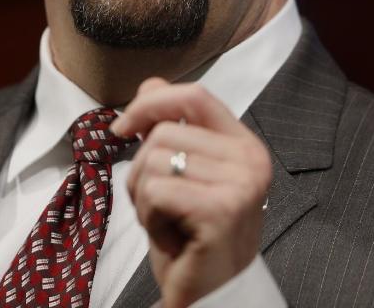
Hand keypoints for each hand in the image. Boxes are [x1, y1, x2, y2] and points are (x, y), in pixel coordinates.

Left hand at [110, 77, 271, 307]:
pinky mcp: (222, 211)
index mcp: (244, 145)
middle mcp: (250, 160)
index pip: (195, 95)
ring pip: (152, 161)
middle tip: (160, 206)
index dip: (151, 102)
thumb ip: (171, 128)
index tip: (122, 126)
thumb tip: (150, 86)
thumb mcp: (181, 174)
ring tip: (167, 221)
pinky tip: (171, 237)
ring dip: (143, 198)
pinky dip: (148, 217)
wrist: (212, 295)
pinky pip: (155, 191)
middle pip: (163, 132)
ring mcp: (240, 185)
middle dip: (141, 171)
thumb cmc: (193, 237)